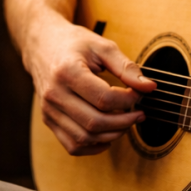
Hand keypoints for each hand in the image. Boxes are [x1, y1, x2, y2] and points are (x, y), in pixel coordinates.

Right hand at [27, 18, 154, 155]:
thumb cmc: (72, 43)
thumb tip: (149, 87)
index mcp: (67, 71)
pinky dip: (93, 146)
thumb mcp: (101, 47)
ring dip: (111, 135)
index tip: (139, 94)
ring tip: (125, 123)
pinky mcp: (48, 119)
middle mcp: (54, 93)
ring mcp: (49, 109)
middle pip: (95, 122)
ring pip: (84, 138)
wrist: (41, 44)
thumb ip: (126, 67)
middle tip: (138, 114)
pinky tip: (107, 135)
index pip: (104, 98)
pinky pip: (72, 145)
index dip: (128, 100)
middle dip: (124, 122)